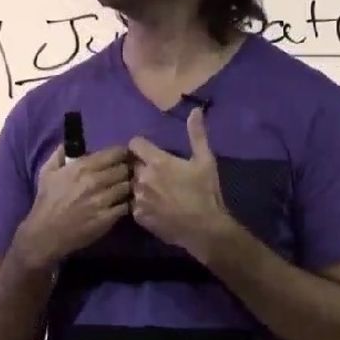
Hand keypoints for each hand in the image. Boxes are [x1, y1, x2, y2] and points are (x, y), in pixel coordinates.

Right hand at [14, 144, 131, 269]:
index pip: (115, 153)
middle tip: (124, 175)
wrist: (45, 233)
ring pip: (128, 186)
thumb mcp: (47, 173)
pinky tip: (120, 205)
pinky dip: (126, 204)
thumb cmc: (47, 201)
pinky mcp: (108, 218)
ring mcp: (103, 200)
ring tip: (123, 190)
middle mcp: (95, 181)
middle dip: (126, 170)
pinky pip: (126, 206)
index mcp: (82, 167)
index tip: (121, 158)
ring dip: (127, 187)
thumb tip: (70, 142)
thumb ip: (59, 154)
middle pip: (125, 169)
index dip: (121, 154)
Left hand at [128, 107, 228, 256]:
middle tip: (160, 174)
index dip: (142, 146)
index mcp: (157, 162)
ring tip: (158, 193)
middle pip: (133, 165)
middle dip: (143, 166)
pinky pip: (135, 205)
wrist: (204, 228)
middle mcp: (142, 178)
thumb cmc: (206, 192)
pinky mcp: (138, 216)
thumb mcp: (206, 161)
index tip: (151, 151)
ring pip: (133, 185)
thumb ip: (197, 135)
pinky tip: (157, 208)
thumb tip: (195, 110)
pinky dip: (143, 205)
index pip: (135, 144)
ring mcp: (138, 198)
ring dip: (142, 186)